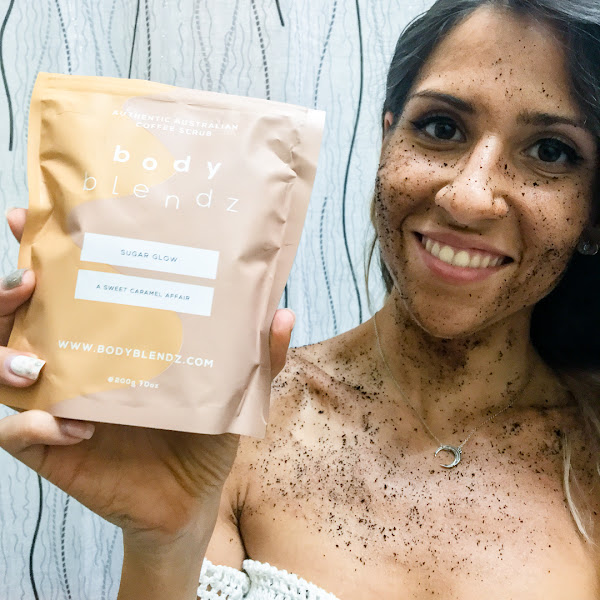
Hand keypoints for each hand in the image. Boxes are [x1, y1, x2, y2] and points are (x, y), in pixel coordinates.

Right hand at [0, 208, 295, 549]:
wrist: (192, 496)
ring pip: (1, 369)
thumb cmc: (204, 432)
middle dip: (6, 293)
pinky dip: (36, 427)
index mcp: (112, 335)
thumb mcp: (234, 388)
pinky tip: (75, 426)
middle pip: (16, 318)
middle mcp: (76, 361)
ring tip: (37, 360)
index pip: (64, 284)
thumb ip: (257, 353)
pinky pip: (18, 434)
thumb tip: (283, 312)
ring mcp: (59, 404)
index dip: (38, 247)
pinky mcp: (52, 448)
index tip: (29, 216)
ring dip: (4, 356)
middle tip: (27, 277)